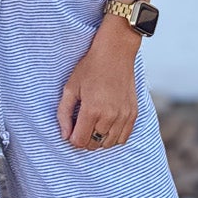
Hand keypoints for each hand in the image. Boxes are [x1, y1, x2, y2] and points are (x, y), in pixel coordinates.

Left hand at [57, 14, 140, 148]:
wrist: (115, 53)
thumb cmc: (90, 68)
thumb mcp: (70, 88)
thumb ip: (64, 114)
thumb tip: (65, 135)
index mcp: (92, 110)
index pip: (80, 141)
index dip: (72, 138)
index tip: (71, 129)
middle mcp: (110, 116)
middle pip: (94, 144)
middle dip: (84, 139)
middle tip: (81, 126)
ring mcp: (123, 116)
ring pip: (109, 144)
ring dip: (98, 140)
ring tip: (93, 126)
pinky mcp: (133, 113)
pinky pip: (123, 138)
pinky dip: (113, 137)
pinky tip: (106, 126)